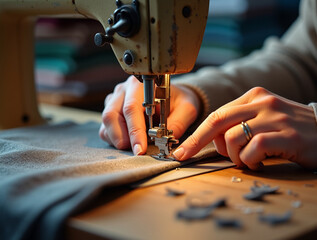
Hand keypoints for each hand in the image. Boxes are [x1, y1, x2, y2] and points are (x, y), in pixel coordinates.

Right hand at [99, 76, 200, 154]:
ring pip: (106, 123)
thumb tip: (166, 139)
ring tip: (136, 146)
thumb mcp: (187, 109)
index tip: (140, 149)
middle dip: (122, 138)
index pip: (131, 108)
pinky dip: (115, 139)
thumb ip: (179, 122)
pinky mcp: (111, 111)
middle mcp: (124, 90)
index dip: (134, 131)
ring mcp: (114, 100)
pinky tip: (130, 142)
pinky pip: (105, 129)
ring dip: (118, 139)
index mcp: (141, 85)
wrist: (174, 97)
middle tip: (137, 152)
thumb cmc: (178, 101)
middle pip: (111, 115)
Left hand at [173, 87, 316, 169]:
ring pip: (232, 138)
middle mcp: (262, 102)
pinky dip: (250, 161)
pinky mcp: (286, 135)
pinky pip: (252, 149)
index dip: (196, 134)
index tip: (182, 149)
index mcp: (253, 96)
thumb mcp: (262, 119)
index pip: (216, 114)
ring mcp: (275, 117)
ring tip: (246, 160)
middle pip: (217, 121)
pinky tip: (259, 162)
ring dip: (233, 156)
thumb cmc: (289, 129)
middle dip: (196, 142)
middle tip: (185, 156)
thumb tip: (212, 141)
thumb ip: (238, 124)